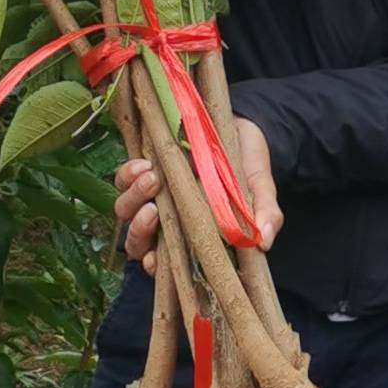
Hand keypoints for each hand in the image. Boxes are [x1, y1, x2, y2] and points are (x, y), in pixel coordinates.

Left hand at [115, 118, 280, 266]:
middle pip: (137, 240)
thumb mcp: (262, 187)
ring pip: (126, 210)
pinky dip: (129, 174)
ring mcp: (153, 194)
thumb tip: (265, 242)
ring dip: (134, 199)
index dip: (156, 266)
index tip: (156, 260)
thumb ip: (265, 213)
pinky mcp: (144, 168)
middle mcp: (169, 218)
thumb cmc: (249, 162)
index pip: (167, 262)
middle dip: (139, 231)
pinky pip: (122, 178)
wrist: (240, 121)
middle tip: (153, 212)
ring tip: (153, 180)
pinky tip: (146, 165)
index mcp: (195, 233)